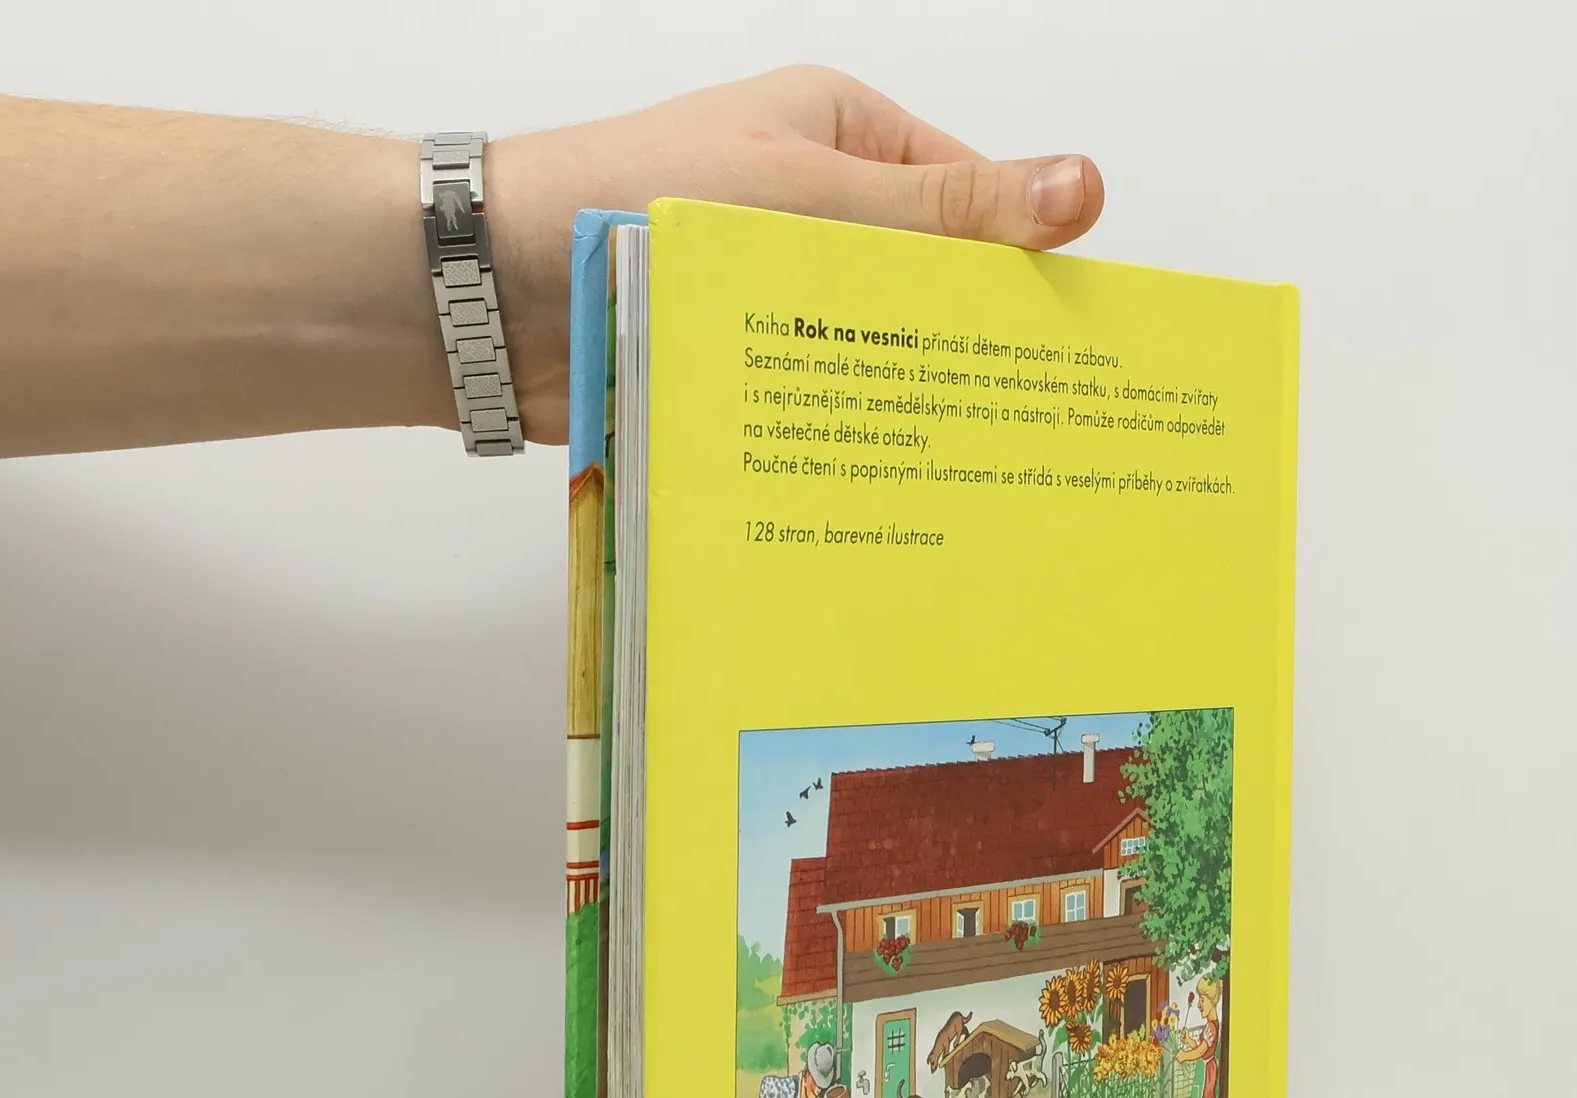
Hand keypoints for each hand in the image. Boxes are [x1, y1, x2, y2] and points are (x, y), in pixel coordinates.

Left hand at [487, 67, 1104, 440]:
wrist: (494, 293)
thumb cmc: (634, 202)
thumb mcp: (816, 192)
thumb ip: (949, 208)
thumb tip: (1082, 186)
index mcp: (845, 136)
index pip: (971, 198)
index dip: (1023, 268)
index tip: (1071, 344)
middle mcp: (814, 212)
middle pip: (926, 281)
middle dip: (964, 344)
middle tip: (1027, 423)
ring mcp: (775, 289)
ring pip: (871, 347)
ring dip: (901, 398)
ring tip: (969, 468)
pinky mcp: (739, 361)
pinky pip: (814, 398)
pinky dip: (843, 431)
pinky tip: (885, 480)